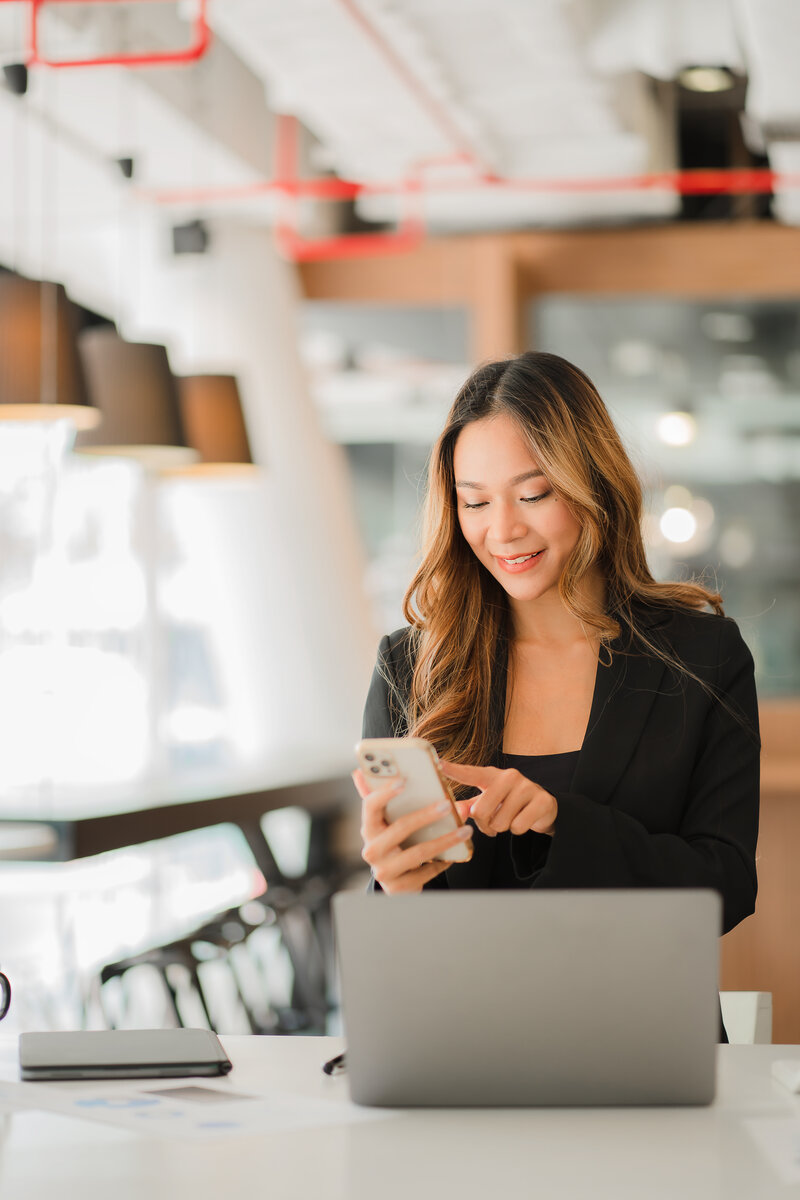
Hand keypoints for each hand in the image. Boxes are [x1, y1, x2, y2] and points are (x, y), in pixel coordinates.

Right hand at [353, 769, 472, 894]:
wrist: (395, 881)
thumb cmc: (393, 843)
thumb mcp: (384, 822)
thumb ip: (376, 796)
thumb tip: (358, 771)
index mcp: (368, 828)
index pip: (370, 806)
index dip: (384, 792)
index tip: (404, 780)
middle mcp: (372, 850)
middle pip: (399, 828)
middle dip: (426, 815)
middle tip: (447, 804)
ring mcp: (384, 871)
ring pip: (418, 853)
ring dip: (444, 840)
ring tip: (465, 830)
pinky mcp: (399, 888)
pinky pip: (426, 872)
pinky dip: (442, 862)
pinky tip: (455, 853)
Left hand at [439, 761, 557, 837]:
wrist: (542, 806)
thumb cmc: (506, 803)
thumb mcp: (486, 802)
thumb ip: (467, 807)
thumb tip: (457, 813)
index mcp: (491, 775)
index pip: (470, 773)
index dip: (453, 769)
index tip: (438, 763)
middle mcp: (509, 776)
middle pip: (481, 811)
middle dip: (485, 824)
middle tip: (493, 821)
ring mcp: (527, 787)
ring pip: (500, 823)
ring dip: (503, 828)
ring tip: (510, 818)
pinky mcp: (542, 800)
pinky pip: (518, 827)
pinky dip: (518, 830)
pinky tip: (524, 819)